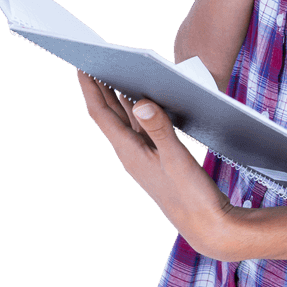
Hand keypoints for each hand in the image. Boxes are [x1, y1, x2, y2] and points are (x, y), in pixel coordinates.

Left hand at [76, 69, 239, 257]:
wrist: (206, 225)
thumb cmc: (191, 196)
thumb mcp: (177, 159)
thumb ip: (160, 130)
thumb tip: (142, 103)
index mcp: (129, 153)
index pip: (102, 115)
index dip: (90, 89)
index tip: (81, 66)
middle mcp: (131, 154)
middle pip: (109, 115)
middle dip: (98, 87)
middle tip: (92, 61)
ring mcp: (143, 157)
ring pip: (124, 120)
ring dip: (116, 96)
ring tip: (111, 72)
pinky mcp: (156, 159)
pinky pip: (140, 128)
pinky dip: (136, 110)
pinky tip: (142, 100)